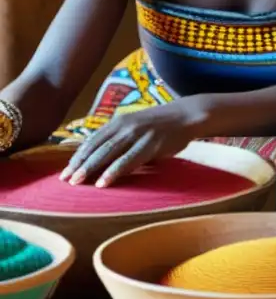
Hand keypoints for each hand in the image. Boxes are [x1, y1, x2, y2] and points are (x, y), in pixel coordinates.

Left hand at [60, 103, 200, 187]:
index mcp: (119, 122)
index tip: (65, 170)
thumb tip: (101, 156)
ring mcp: (137, 134)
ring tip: (77, 182)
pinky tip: (103, 182)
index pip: (92, 140)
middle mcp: (124, 126)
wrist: (187, 115)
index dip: (77, 156)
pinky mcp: (150, 144)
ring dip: (90, 168)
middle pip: (96, 147)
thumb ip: (119, 137)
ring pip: (108, 153)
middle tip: (65, 180)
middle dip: (79, 164)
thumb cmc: (161, 124)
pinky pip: (127, 160)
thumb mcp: (136, 125)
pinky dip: (113, 172)